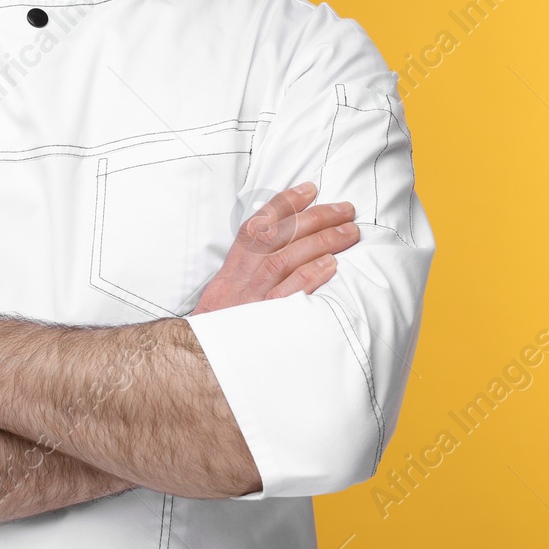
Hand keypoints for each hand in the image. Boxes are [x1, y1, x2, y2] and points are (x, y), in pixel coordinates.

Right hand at [188, 183, 358, 315]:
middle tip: (345, 209)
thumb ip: (247, 275)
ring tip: (350, 232)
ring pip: (288, 257)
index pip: (258, 226)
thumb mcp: (224, 297)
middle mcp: (242, 278)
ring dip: (322, 240)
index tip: (309, 189)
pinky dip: (311, 274)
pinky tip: (332, 264)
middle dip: (314, 217)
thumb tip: (282, 253)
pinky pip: (291, 292)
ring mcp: (253, 297)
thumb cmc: (218, 331)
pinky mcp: (266, 319)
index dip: (283, 204)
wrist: (198, 359)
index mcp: (232, 270)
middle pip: (279, 236)